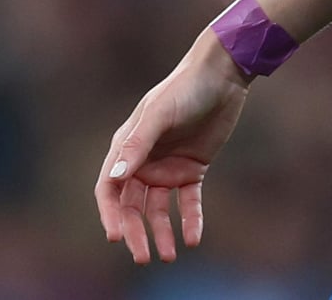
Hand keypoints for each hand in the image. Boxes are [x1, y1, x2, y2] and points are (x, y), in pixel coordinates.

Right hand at [94, 33, 252, 263]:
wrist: (221, 75)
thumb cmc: (183, 89)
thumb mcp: (159, 115)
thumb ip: (137, 145)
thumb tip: (114, 179)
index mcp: (127, 146)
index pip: (109, 188)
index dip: (110, 214)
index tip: (116, 237)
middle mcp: (143, 160)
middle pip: (132, 206)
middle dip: (135, 232)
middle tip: (143, 257)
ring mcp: (167, 166)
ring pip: (158, 209)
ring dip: (161, 232)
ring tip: (169, 255)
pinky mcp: (193, 169)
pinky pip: (188, 202)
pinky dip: (189, 220)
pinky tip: (193, 239)